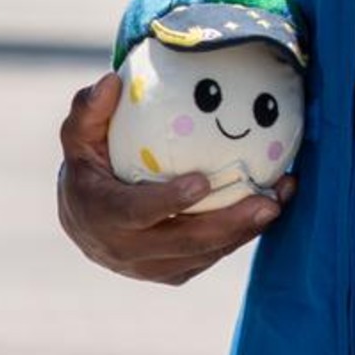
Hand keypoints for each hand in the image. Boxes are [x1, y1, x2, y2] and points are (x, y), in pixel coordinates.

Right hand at [56, 70, 291, 284]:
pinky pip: (208, 259)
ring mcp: (149, 268)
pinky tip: (265, 211)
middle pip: (183, 243)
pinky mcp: (170, 273)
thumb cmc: (86, 164)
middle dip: (228, 225)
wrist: (82, 218)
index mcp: (100, 214)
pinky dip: (237, 238)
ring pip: (202, 255)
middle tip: (267, 202)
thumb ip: (88, 108)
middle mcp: (124, 250)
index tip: (203, 181)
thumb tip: (110, 81)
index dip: (169, 201)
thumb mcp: (77, 134)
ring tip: (277, 203)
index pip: (136, 212)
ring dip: (243, 233)